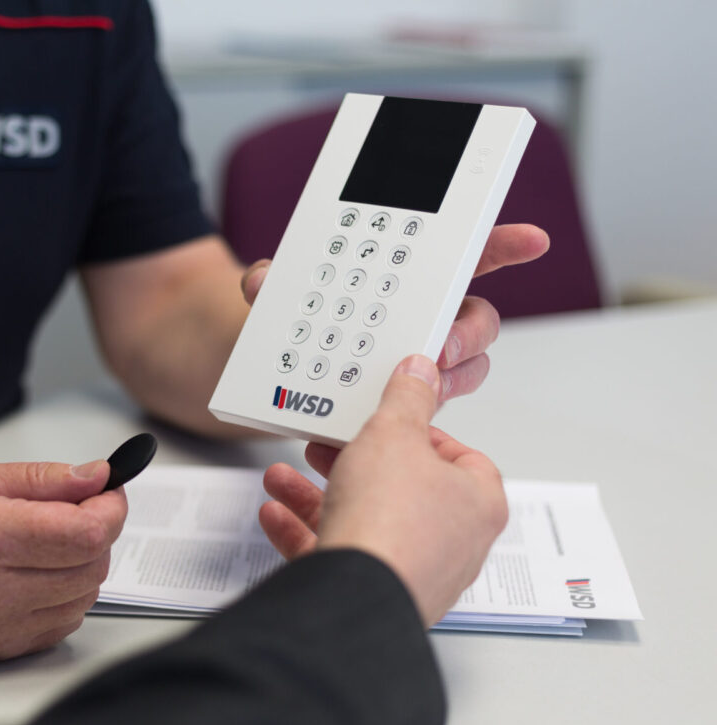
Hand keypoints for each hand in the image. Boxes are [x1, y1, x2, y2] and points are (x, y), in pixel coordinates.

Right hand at [0, 460, 125, 660]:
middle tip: (75, 511)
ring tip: (46, 544)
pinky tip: (34, 576)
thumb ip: (41, 480)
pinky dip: (62, 598)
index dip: (111, 508)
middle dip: (96, 533)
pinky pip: (60, 626)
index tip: (109, 492)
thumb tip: (97, 476)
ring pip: (83, 597)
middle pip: (93, 565)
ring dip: (81, 567)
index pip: (88, 532)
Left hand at [241, 223, 549, 402]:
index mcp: (410, 282)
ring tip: (424, 389)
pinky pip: (432, 410)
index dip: (503, 245)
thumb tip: (260, 280)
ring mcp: (421, 364)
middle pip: (477, 321)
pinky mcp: (408, 404)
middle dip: (467, 333)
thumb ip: (270, 284)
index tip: (532, 239)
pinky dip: (420, 414)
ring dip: (451, 379)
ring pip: (466, 369)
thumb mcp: (277, 298)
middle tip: (439, 348)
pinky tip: (394, 417)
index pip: (467, 256)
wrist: (271, 375)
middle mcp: (427, 321)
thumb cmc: (293, 325)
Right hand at [259, 355, 507, 626]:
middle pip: (402, 490)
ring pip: (363, 523)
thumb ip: (406, 399)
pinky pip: (338, 556)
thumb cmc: (391, 522)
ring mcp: (412, 573)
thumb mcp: (393, 433)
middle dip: (353, 464)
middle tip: (326, 446)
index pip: (460, 457)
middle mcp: (452, 544)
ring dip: (316, 497)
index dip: (421, 433)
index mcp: (476, 504)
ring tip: (283, 477)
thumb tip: (421, 372)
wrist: (355, 595)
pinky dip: (304, 534)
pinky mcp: (373, 595)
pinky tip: (275, 515)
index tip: (389, 420)